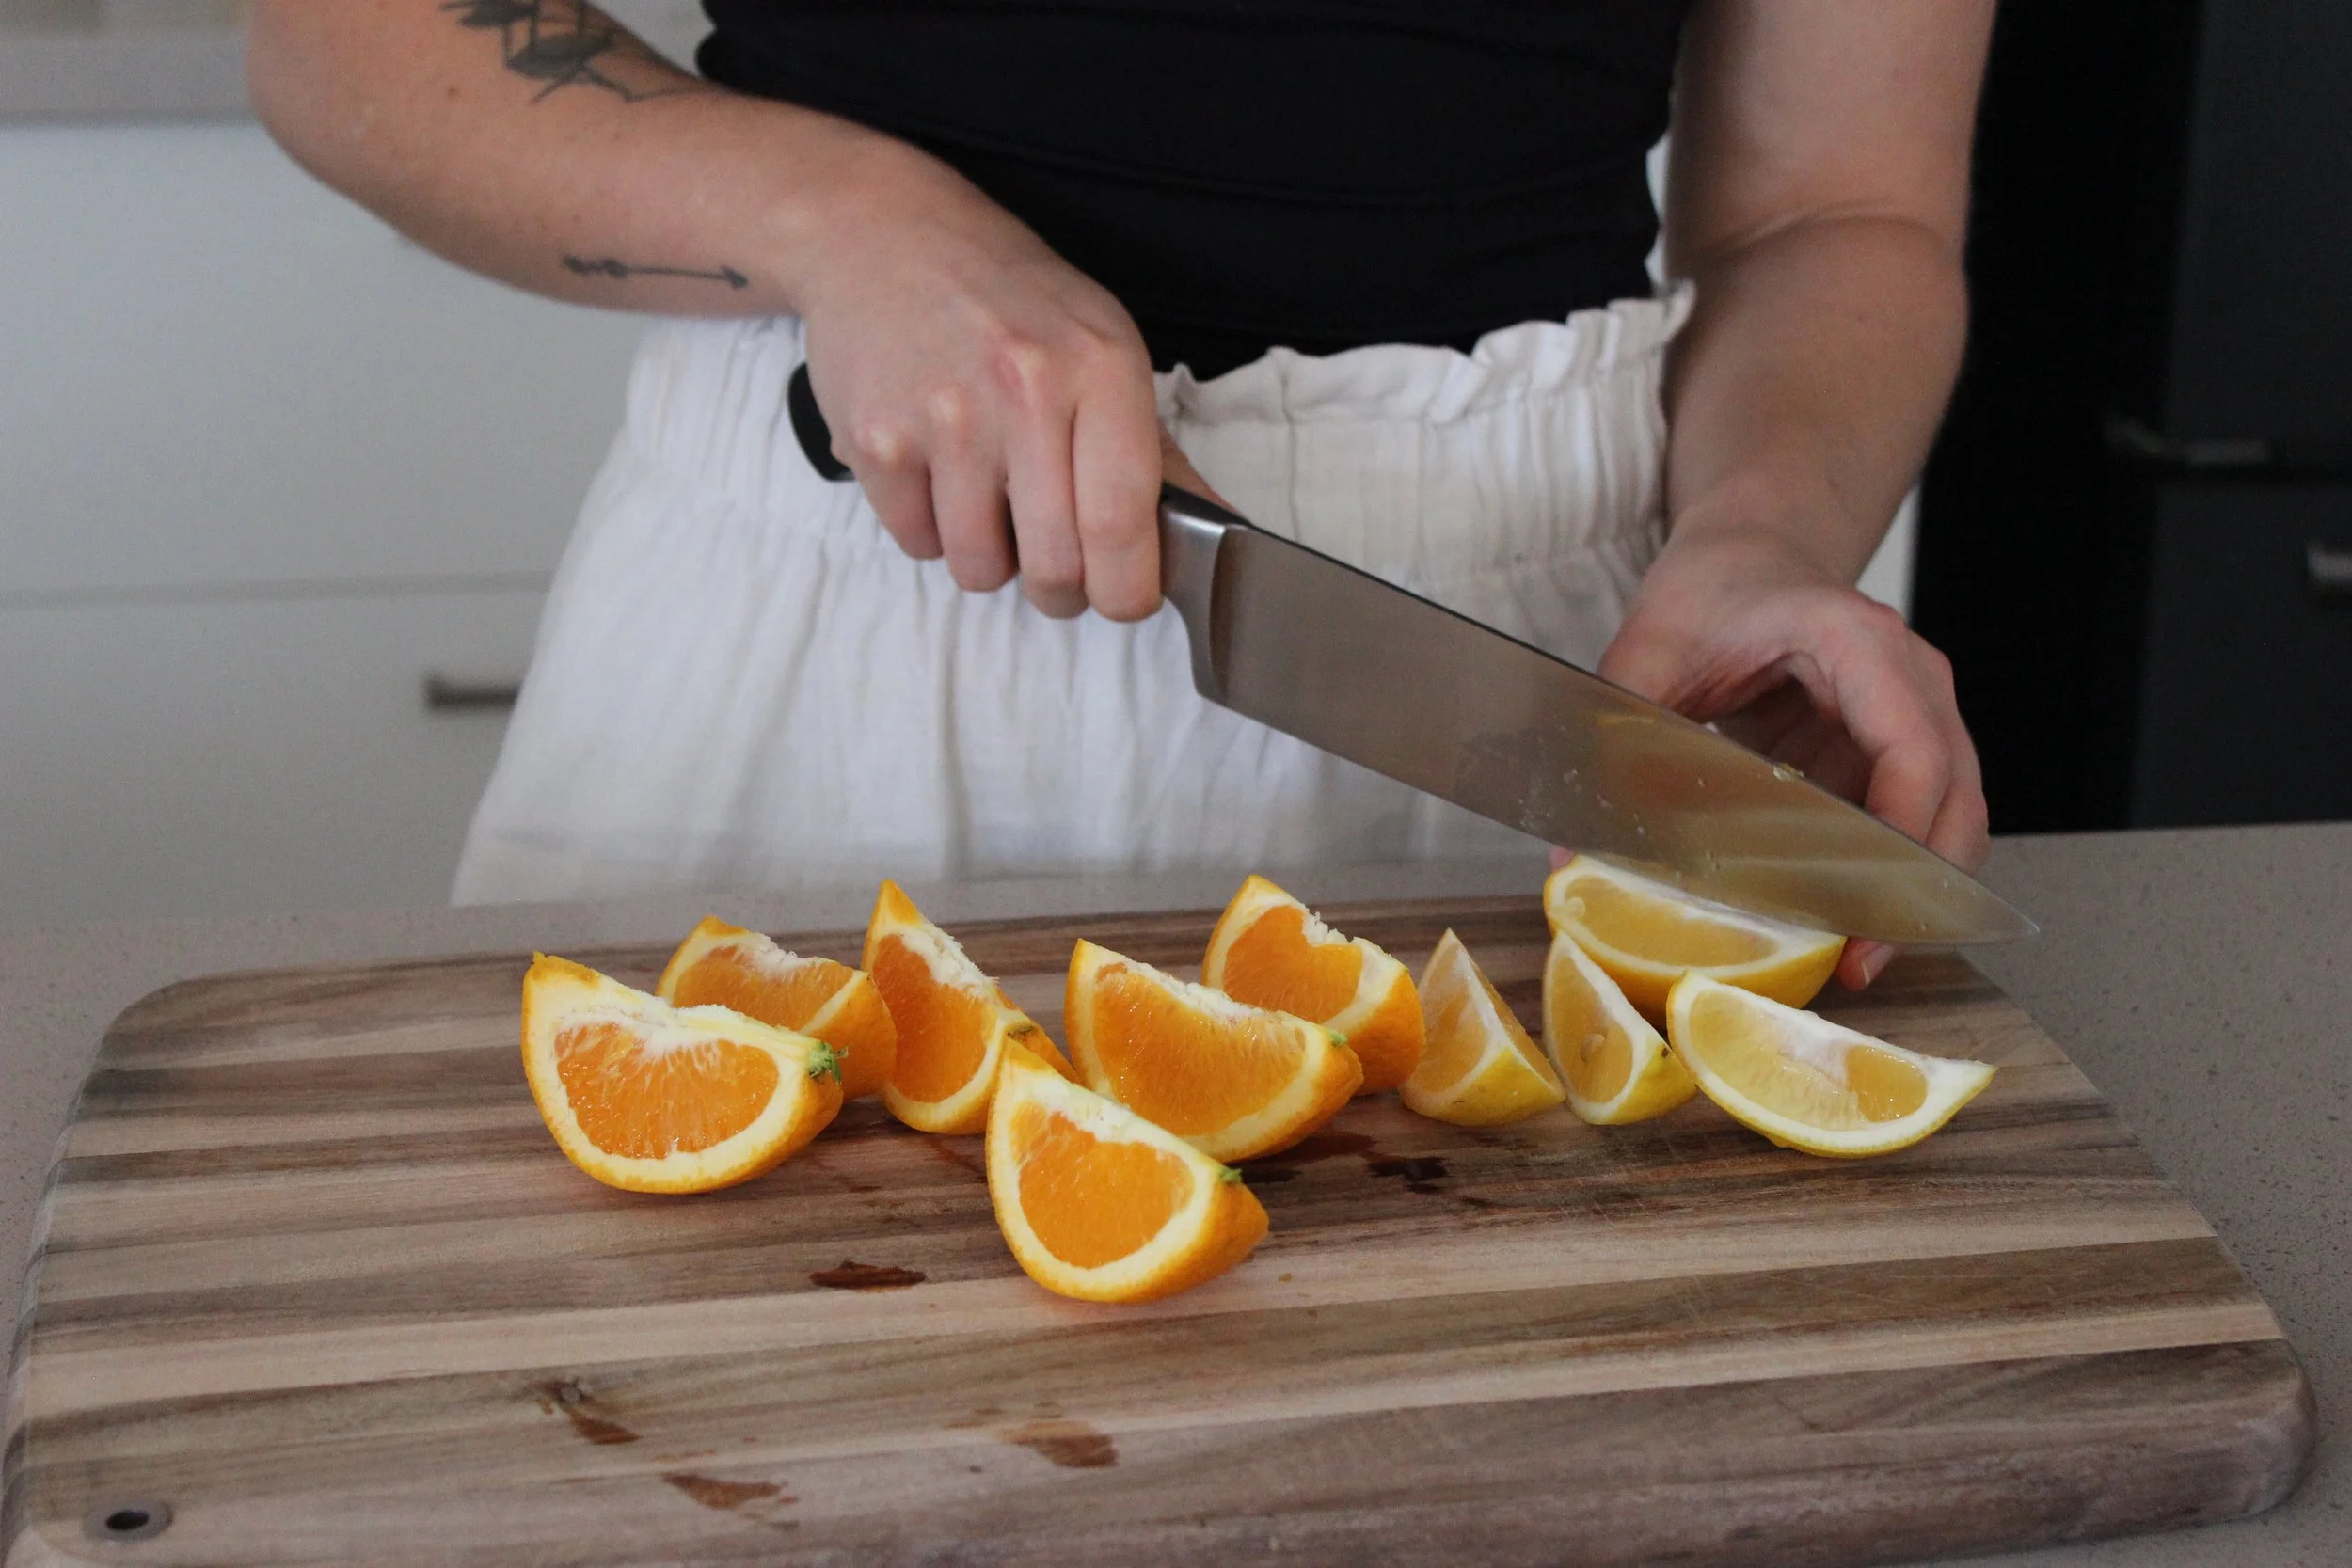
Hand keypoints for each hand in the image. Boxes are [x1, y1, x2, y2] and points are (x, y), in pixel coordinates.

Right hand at [793, 140, 1170, 619]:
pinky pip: (916, 543)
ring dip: (987, 556)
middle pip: (1054, 569)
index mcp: (1101, 369)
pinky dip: (928, 528)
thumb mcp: (1103, 346)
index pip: (1124, 526)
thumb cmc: (1010, 300)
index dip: (1128, 591)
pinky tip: (936, 468)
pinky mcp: (876, 439)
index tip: (1124, 595)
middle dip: (1059, 589)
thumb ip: (1159, 453)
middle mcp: (1025, 389)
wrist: (884, 234)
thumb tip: (1226, 534)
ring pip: (978, 568)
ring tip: (986, 494)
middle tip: (1052, 560)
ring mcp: (945, 416)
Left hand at [1592, 525, 1988, 989]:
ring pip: (1950, 817)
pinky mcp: (1897, 751)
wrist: (1751, 552)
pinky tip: (1840, 919)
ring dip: (1911, 892)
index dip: (1899, 830)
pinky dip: (1888, 873)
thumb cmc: (1712, 588)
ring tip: (1853, 960)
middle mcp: (1911, 678)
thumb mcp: (1650, 649)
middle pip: (1952, 794)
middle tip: (1857, 963)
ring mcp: (1917, 715)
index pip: (1911, 745)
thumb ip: (1615, 739)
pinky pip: (1915, 820)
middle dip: (1916, 888)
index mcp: (1858, 641)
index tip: (1863, 900)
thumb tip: (1576, 854)